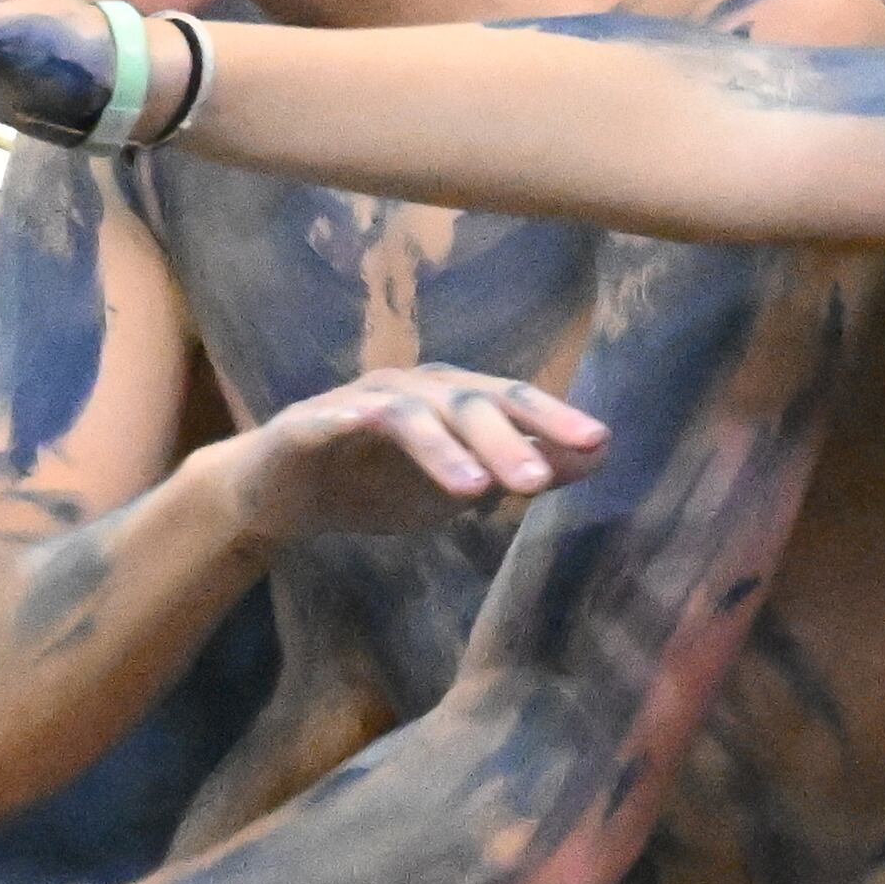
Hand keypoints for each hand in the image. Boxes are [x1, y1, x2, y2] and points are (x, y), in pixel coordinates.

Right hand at [220, 366, 609, 539]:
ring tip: (474, 490)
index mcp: (449, 399)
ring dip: (441, 447)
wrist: (284, 494)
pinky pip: (327, 419)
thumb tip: (600, 453)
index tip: (598, 443)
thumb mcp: (461, 486)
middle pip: (463, 405)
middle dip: (504, 440)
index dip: (552, 418)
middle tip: (538, 483)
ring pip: (406, 415)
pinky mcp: (304, 425)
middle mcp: (409, 389)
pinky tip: (359, 427)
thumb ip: (524, 466)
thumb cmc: (378, 483)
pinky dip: (343, 419)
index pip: (509, 401)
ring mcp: (356, 402)